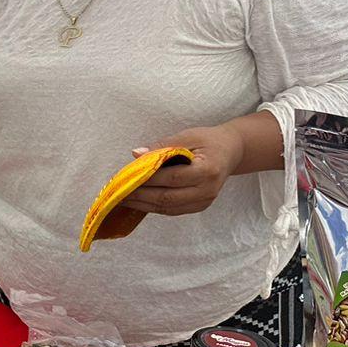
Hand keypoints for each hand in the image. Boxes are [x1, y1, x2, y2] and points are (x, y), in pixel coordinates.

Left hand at [116, 125, 246, 218]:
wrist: (230, 151)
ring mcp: (205, 201)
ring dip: (143, 204)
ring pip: (168, 208)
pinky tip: (138, 201)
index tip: (125, 177)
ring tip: (122, 198)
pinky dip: (153, 207)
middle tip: (117, 192)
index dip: (147, 179)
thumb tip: (136, 154)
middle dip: (140, 196)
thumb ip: (161, 146)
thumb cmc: (207, 140)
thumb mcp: (187, 136)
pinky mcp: (200, 206)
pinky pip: (173, 210)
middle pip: (168, 198)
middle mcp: (208, 190)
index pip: (172, 178)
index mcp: (208, 170)